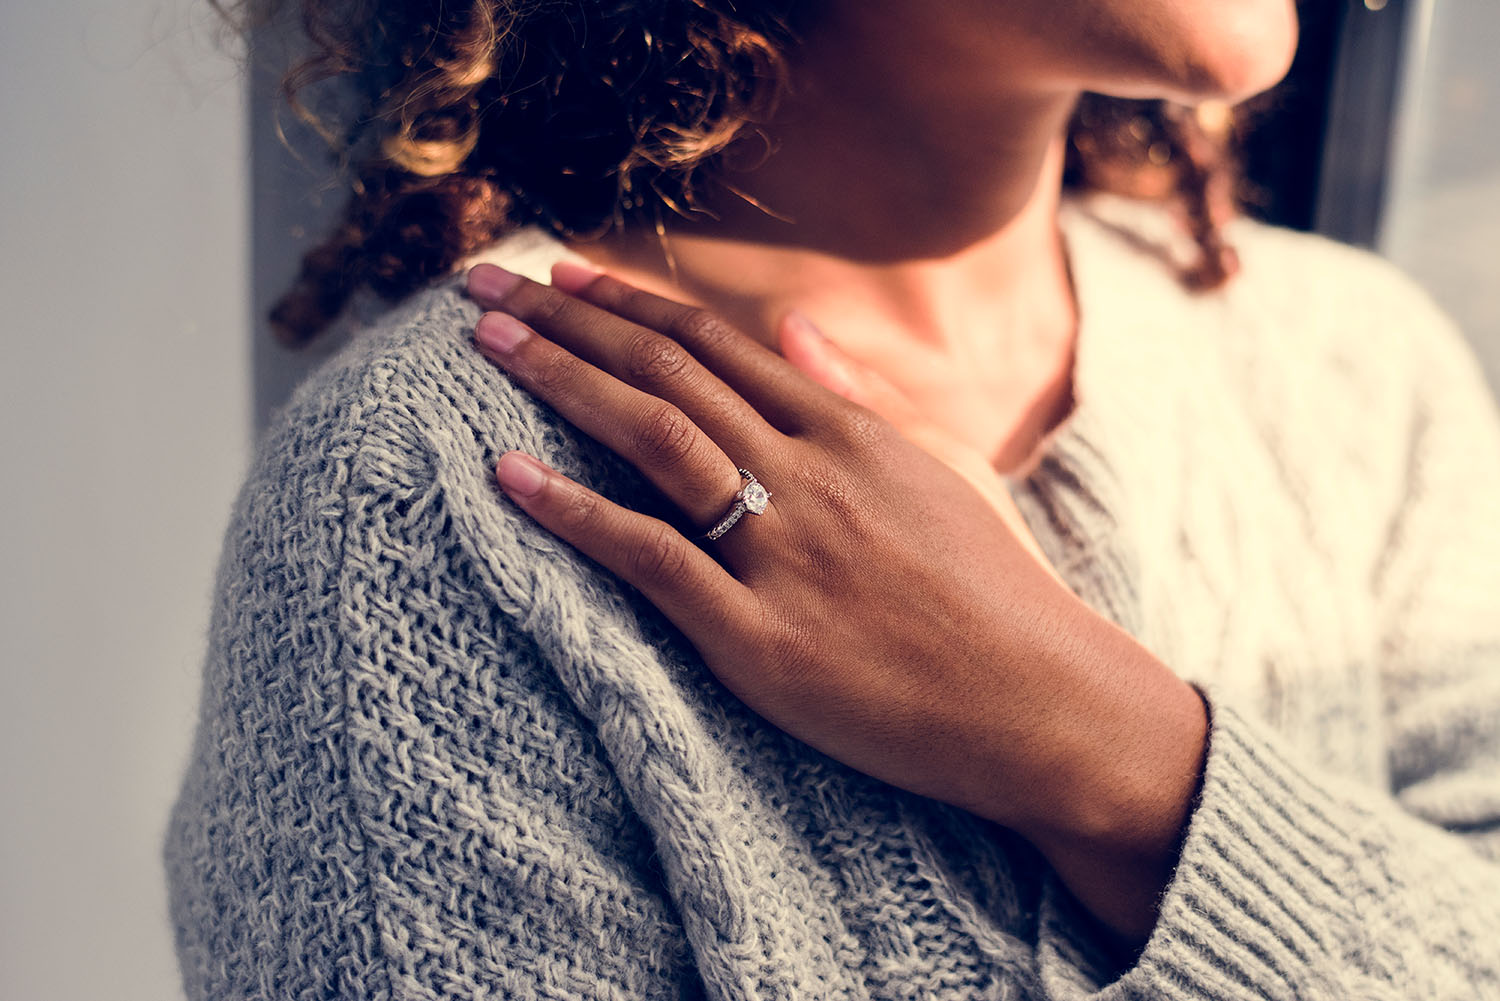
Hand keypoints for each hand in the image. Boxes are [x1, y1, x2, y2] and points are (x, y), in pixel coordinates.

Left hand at [466, 261, 1206, 941]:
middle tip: (482, 290)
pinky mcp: (762, 639)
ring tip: (484, 346)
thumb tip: (793, 323)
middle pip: (669, 370)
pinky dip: (574, 513)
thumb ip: (857, 395)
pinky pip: (653, 560)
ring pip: (654, 438)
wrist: (1042, 703)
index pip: (715, 341)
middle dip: (566, 320)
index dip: (628, 301)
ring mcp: (785, 553)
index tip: (559, 273)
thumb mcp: (937, 470)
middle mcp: (810, 474)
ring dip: (562, 380)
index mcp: (848, 433)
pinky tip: (508, 476)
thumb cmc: (994, 592)